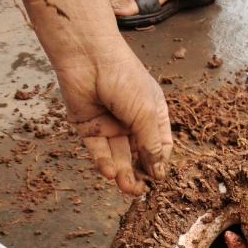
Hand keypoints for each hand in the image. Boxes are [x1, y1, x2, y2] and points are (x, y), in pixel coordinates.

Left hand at [54, 43, 172, 194]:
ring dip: (122, 172)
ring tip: (126, 187)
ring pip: (117, 155)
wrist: (87, 56)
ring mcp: (109, 124)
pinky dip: (103, 162)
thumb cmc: (124, 77)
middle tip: (138, 191)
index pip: (159, 146)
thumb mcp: (146, 114)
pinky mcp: (88, 126)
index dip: (158, 162)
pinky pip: (97, 149)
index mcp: (152, 113)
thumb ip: (151, 145)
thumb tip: (159, 172)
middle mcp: (132, 120)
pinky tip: (109, 172)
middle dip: (138, 172)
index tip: (156, 178)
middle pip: (137, 154)